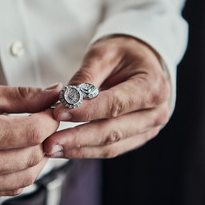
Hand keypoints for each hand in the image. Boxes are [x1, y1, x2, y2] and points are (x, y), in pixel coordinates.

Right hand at [0, 82, 61, 198]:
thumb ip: (23, 96)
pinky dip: (25, 169)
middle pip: (34, 155)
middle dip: (47, 136)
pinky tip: (19, 153)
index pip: (33, 132)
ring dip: (39, 155)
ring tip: (32, 136)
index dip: (50, 119)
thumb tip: (55, 94)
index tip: (51, 109)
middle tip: (43, 120)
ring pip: (29, 175)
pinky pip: (15, 186)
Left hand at [43, 36, 169, 157]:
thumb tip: (65, 100)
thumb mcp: (104, 54)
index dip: (86, 112)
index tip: (58, 113)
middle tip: (49, 143)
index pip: (115, 104)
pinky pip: (111, 149)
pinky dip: (86, 150)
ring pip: (111, 146)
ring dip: (79, 150)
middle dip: (78, 139)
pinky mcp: (137, 138)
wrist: (139, 62)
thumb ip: (86, 77)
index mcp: (153, 87)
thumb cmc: (123, 54)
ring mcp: (148, 129)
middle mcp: (155, 112)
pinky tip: (65, 149)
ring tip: (51, 149)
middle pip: (113, 131)